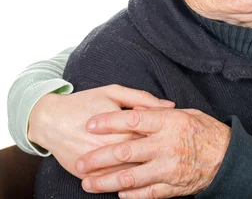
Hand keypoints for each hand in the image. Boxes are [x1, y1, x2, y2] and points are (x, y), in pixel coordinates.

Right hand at [28, 84, 174, 177]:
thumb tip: (170, 106)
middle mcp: (111, 145)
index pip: (152, 134)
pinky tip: (137, 182)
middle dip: (159, 158)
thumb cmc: (85, 102)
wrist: (49, 119)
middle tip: (172, 156)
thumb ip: (143, 99)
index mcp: (122, 125)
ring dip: (144, 175)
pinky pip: (107, 181)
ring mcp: (97, 162)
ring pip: (127, 174)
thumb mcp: (114, 92)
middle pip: (143, 156)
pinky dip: (123, 183)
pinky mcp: (85, 173)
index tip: (176, 138)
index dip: (166, 137)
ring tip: (158, 171)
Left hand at [76, 108, 231, 197]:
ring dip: (105, 182)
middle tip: (80, 161)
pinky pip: (145, 194)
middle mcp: (166, 145)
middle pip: (124, 152)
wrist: (228, 157)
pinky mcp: (172, 187)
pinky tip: (117, 194)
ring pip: (129, 177)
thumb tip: (136, 108)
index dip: (109, 121)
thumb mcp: (187, 114)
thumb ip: (161, 113)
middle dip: (98, 158)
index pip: (133, 119)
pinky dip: (129, 195)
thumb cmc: (206, 132)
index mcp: (170, 122)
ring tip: (88, 183)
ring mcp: (168, 168)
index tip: (90, 124)